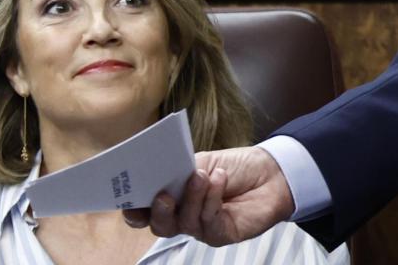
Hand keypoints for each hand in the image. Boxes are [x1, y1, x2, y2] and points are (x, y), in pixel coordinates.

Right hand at [127, 146, 295, 245]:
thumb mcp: (199, 162)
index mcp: (172, 198)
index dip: (133, 209)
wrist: (269, 173)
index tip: (128, 199)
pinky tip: (220, 180)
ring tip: (202, 175)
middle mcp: (183, 217)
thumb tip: (155, 171)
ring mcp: (201, 228)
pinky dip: (212, 198)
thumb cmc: (232, 167)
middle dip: (159, 210)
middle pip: (160, 225)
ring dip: (193, 196)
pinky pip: (209, 222)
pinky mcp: (221, 234)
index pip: (144, 211)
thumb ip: (177, 171)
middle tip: (164, 193)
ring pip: (184, 223)